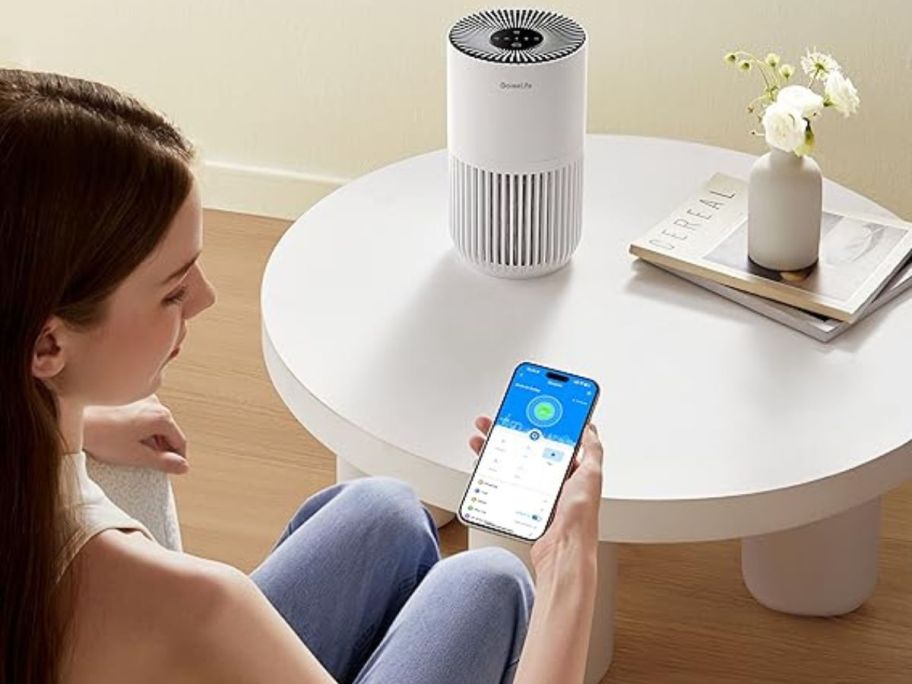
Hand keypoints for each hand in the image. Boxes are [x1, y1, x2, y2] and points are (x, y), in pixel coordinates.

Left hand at [83, 395, 188, 473]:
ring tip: (134, 450)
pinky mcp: (128, 395)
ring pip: (156, 421)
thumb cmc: (102, 437)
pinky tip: (124, 435)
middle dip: (163, 447)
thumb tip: (184, 466)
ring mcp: (142, 397)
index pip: (180, 441)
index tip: (172, 469)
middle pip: (169, 430)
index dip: (178, 458)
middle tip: (151, 462)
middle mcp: (156, 403)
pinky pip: (144, 413)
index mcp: (162, 417)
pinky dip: (141, 426)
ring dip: (152, 436)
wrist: (72, 418)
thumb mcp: (135, 456)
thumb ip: (163, 462)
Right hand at [468, 416, 602, 576]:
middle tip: (492, 422)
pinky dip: (493, 474)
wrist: (563, 552)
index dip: (537, 423)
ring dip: (495, 450)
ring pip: (513, 464)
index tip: (523, 411)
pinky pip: (507, 485)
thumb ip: (592, 450)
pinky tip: (485, 466)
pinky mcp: (525, 506)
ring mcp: (538, 493)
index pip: (552, 438)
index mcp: (572, 470)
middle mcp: (556, 481)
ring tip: (481, 440)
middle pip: (527, 448)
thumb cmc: (580, 519)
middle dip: (508, 432)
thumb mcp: (591, 475)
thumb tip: (590, 427)